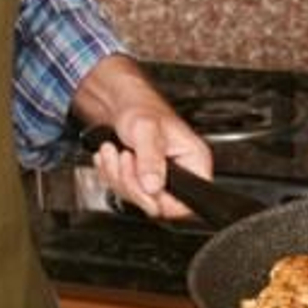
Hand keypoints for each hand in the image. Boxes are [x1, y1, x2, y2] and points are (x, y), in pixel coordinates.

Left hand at [76, 55, 211, 218]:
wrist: (124, 103)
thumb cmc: (142, 108)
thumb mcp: (147, 130)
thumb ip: (151, 159)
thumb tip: (153, 186)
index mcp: (196, 162)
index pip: (185, 203)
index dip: (160, 199)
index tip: (143, 181)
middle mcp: (183, 174)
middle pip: (157, 205)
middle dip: (131, 183)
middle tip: (124, 158)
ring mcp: (162, 180)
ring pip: (138, 199)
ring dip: (117, 177)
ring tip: (113, 152)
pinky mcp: (143, 181)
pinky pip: (125, 192)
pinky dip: (112, 176)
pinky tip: (112, 157)